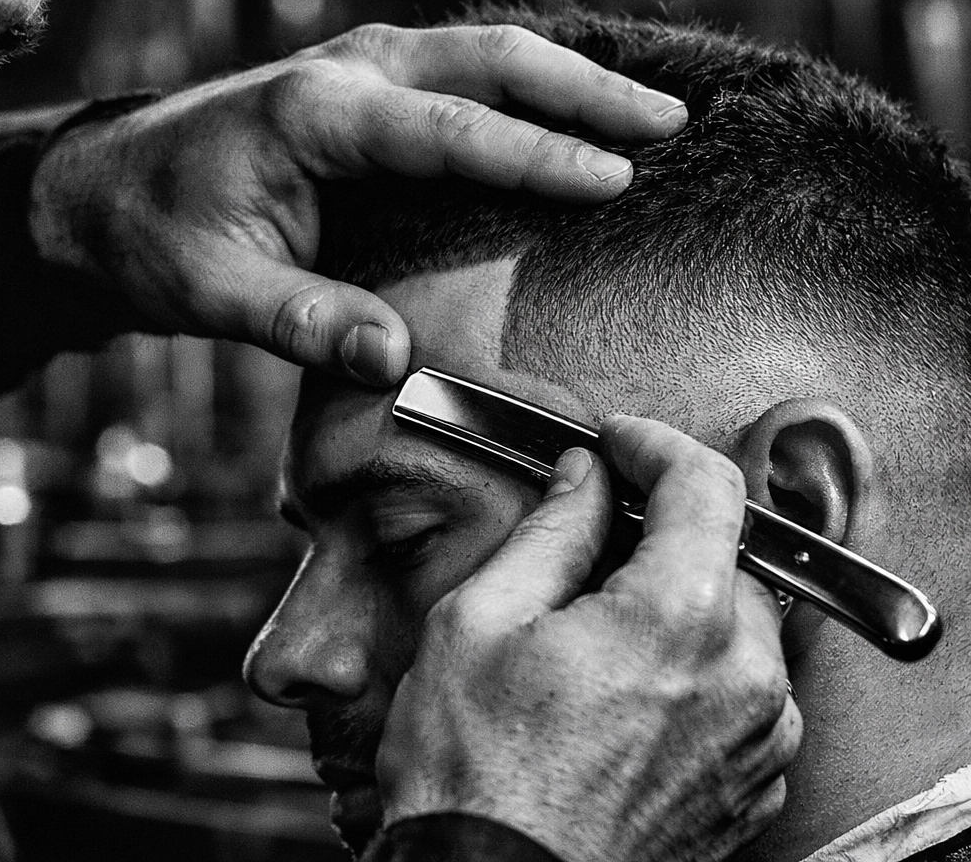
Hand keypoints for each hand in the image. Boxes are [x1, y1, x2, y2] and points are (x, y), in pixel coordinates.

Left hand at [28, 24, 685, 384]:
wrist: (103, 190)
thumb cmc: (153, 237)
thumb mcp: (211, 291)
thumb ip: (303, 322)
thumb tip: (396, 362)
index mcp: (316, 114)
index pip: (450, 129)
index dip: (537, 156)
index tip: (615, 181)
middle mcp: (347, 70)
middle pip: (491, 59)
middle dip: (584, 90)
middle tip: (668, 126)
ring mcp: (358, 66)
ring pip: (487, 53)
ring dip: (569, 78)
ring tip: (652, 114)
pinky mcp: (363, 85)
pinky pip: (463, 71)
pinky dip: (527, 86)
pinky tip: (573, 115)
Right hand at [376, 418, 800, 861]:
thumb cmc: (474, 774)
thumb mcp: (478, 621)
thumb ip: (550, 531)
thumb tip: (584, 477)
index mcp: (679, 620)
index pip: (707, 484)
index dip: (655, 445)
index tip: (618, 443)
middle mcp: (744, 680)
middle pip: (731, 555)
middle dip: (664, 530)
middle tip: (590, 536)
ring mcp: (757, 742)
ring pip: (740, 627)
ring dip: (681, 601)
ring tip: (592, 626)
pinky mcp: (750, 788)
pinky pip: (743, 696)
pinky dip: (695, 668)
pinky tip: (619, 686)